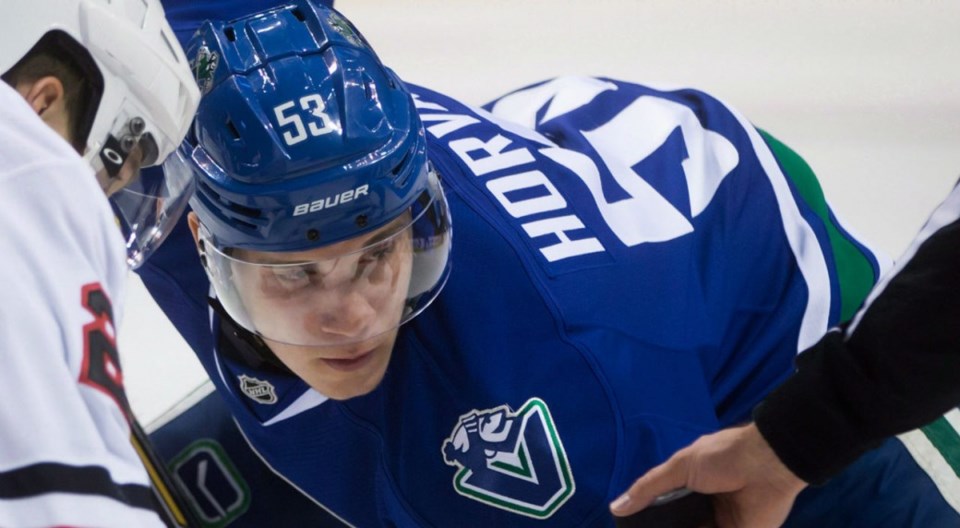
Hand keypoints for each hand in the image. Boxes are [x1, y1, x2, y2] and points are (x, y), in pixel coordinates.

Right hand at [609, 423, 807, 527]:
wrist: (768, 464)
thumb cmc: (722, 457)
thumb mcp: (679, 466)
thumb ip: (648, 487)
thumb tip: (616, 507)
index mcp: (690, 485)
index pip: (663, 507)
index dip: (647, 518)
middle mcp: (704, 506)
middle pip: (678, 524)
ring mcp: (721, 522)